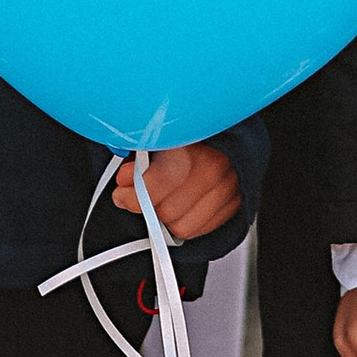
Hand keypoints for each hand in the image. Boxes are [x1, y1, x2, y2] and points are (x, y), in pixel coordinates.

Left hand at [109, 138, 244, 241]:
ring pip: (181, 226)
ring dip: (165, 216)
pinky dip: (183, 222)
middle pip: (166, 212)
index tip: (122, 192)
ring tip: (162, 197)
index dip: (132, 195)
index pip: (156, 186)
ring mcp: (228, 189)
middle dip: (146, 206)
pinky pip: (198, 230)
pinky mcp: (235, 204)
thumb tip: (124, 180)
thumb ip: (139, 156)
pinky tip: (179, 204)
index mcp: (193, 146)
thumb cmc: (187, 131)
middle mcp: (214, 170)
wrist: (224, 127)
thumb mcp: (157, 134)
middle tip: (139, 195)